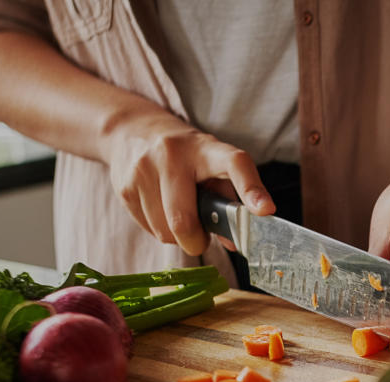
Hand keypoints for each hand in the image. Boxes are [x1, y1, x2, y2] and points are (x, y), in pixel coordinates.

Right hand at [99, 111, 272, 256]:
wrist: (132, 131)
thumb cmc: (185, 157)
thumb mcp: (211, 166)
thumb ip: (227, 202)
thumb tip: (236, 242)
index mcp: (206, 149)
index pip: (233, 164)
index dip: (251, 189)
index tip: (265, 211)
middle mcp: (172, 154)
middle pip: (183, 220)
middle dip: (195, 241)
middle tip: (200, 238)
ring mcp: (143, 169)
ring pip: (165, 232)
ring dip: (176, 236)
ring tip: (178, 214)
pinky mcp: (124, 186)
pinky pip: (148, 229)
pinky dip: (158, 229)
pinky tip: (159, 209)